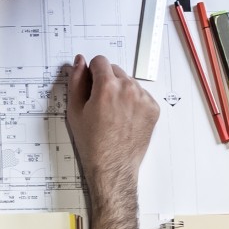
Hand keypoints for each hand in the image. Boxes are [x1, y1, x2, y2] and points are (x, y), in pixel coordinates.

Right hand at [65, 54, 158, 205]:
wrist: (112, 167)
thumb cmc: (92, 143)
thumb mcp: (75, 111)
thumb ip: (76, 81)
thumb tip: (79, 63)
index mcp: (107, 87)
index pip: (100, 60)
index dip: (91, 72)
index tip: (90, 85)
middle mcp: (128, 89)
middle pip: (115, 69)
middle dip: (106, 81)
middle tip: (100, 104)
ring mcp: (143, 99)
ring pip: (128, 81)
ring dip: (120, 90)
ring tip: (112, 113)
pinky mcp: (153, 108)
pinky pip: (140, 94)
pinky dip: (132, 101)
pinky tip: (124, 118)